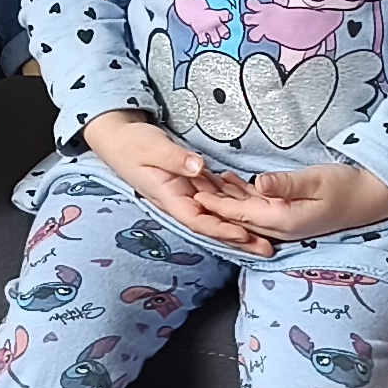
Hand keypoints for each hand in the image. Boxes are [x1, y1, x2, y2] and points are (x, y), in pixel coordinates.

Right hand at [86, 110, 268, 252]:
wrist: (119, 138)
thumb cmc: (132, 143)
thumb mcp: (152, 147)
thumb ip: (174, 159)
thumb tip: (198, 168)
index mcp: (168, 197)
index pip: (198, 220)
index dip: (221, 230)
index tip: (243, 235)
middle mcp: (180, 201)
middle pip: (213, 225)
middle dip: (239, 239)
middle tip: (268, 249)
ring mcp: (187, 194)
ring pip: (218, 214)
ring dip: (242, 225)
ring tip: (269, 236)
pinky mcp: (192, 184)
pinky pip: (217, 199)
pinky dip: (235, 205)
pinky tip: (256, 209)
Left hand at [194, 161, 387, 246]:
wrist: (372, 198)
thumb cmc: (348, 187)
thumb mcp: (317, 180)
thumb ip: (287, 184)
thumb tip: (258, 184)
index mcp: (284, 220)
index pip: (241, 214)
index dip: (216, 203)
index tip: (194, 191)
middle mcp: (281, 227)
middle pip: (238, 218)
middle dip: (213, 203)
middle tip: (189, 184)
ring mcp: (286, 224)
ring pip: (247, 214)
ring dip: (226, 199)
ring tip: (203, 180)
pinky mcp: (291, 216)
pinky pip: (260, 209)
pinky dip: (243, 197)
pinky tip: (231, 182)